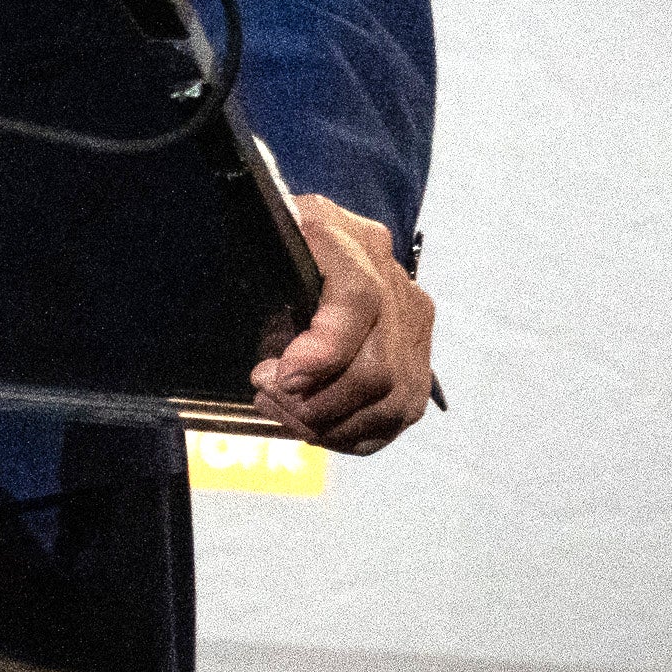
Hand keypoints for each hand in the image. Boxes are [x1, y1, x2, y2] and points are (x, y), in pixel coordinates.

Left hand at [252, 192, 438, 453]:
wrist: (307, 248)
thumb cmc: (270, 251)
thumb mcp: (254, 250)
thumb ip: (256, 281)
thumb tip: (270, 356)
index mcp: (347, 239)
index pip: (359, 298)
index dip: (326, 350)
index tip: (284, 378)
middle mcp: (393, 280)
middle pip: (379, 368)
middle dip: (316, 402)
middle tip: (268, 394)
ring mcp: (412, 323)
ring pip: (391, 401)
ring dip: (330, 424)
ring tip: (283, 410)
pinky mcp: (418, 358)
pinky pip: (397, 416)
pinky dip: (351, 432)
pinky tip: (312, 422)